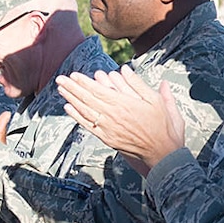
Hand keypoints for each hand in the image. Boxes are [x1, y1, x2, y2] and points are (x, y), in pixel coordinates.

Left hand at [58, 67, 186, 172]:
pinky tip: (69, 108)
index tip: (74, 75)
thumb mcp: (157, 101)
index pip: (99, 91)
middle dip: (72, 88)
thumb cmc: (163, 126)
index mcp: (124, 104)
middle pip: (88, 99)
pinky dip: (77, 117)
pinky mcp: (108, 139)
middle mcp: (113, 116)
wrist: (162, 153)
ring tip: (61, 90)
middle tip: (60, 79)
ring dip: (72, 99)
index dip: (84, 83)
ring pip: (85, 111)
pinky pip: (89, 126)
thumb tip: (125, 69)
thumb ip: (140, 85)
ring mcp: (109, 129)